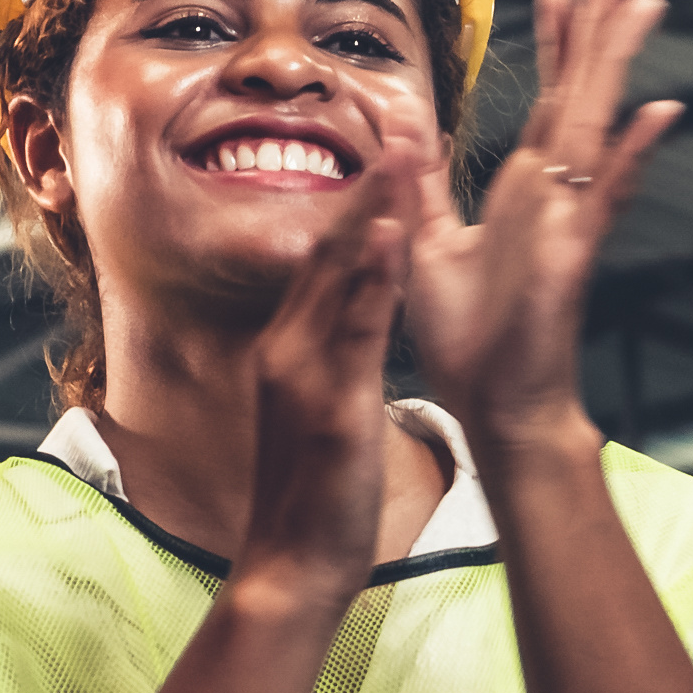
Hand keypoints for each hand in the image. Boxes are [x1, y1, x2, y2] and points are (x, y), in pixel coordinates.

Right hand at [236, 107, 425, 601]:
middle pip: (327, 249)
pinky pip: (352, 330)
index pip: (326, 260)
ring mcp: (305, 374)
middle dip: (366, 186)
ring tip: (401, 151)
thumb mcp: (322, 414)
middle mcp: (290, 349)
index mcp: (291, 350)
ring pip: (338, 276)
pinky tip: (390, 236)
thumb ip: (332, 364)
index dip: (357, 204)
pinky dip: (370, 278)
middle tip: (399, 123)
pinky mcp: (330, 405)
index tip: (389, 154)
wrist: (290, 568)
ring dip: (371, 209)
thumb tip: (354, 327)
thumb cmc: (315, 500)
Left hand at [400, 0, 679, 461]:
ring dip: (617, 63)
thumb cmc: (471, 338)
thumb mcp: (424, 242)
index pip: (547, 100)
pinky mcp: (573, 251)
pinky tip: (659, 113)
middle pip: (583, 92)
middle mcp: (554, 193)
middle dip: (601, 27)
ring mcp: (571, 218)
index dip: (555, 43)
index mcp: (524, 190)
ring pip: (597, 123)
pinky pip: (607, 195)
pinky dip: (633, 155)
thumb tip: (404, 121)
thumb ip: (421, 181)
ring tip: (641, 3)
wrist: (496, 403)